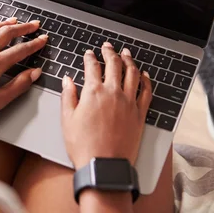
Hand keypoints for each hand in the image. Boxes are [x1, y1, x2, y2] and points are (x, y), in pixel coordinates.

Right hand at [60, 42, 152, 167]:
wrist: (104, 166)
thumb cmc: (84, 146)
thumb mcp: (68, 120)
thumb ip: (68, 96)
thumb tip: (67, 80)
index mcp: (94, 92)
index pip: (92, 67)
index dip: (90, 57)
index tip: (89, 54)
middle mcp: (113, 93)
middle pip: (114, 64)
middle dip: (110, 52)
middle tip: (108, 47)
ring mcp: (129, 102)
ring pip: (132, 73)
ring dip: (129, 60)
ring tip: (126, 53)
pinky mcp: (140, 113)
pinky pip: (146, 91)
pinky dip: (145, 80)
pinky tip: (144, 74)